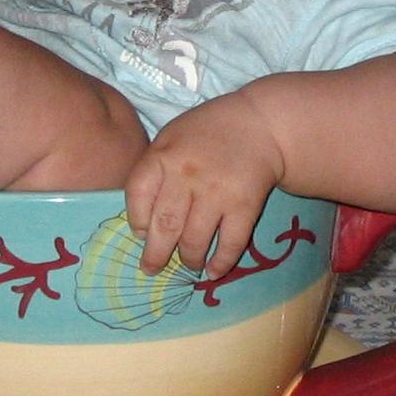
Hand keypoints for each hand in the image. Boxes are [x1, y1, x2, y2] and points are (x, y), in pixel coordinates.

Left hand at [124, 89, 284, 277]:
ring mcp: (217, 192)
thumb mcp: (171, 138)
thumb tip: (142, 221)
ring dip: (189, 260)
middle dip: (155, 255)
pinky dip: (221, 263)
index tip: (142, 233)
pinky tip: (214, 271)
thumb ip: (154, 171)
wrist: (259, 124)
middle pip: (164, 225)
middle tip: (152, 269)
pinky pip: (230, 243)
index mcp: (163, 155)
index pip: (137, 195)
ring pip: (194, 240)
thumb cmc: (207, 132)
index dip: (136, 219)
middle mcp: (186, 175)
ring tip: (188, 266)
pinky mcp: (245, 205)